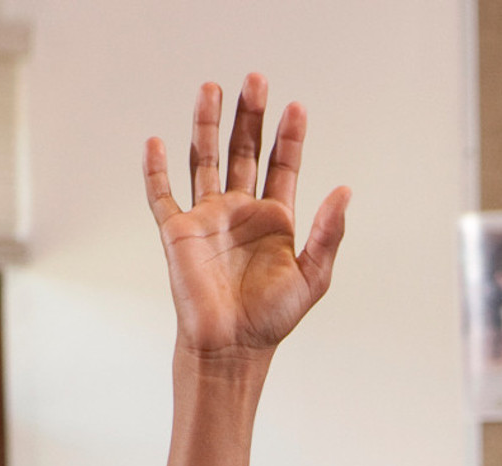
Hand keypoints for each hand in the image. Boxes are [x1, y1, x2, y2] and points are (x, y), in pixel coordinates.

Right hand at [144, 76, 347, 361]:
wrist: (232, 348)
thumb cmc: (271, 321)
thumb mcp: (313, 276)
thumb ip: (328, 233)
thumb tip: (346, 191)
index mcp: (273, 221)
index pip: (282, 166)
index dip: (289, 137)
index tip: (296, 108)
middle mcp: (239, 212)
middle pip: (243, 151)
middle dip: (250, 116)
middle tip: (256, 80)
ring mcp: (207, 218)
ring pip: (205, 159)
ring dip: (208, 125)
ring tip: (213, 89)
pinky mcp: (178, 232)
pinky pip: (162, 194)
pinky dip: (155, 169)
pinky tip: (156, 142)